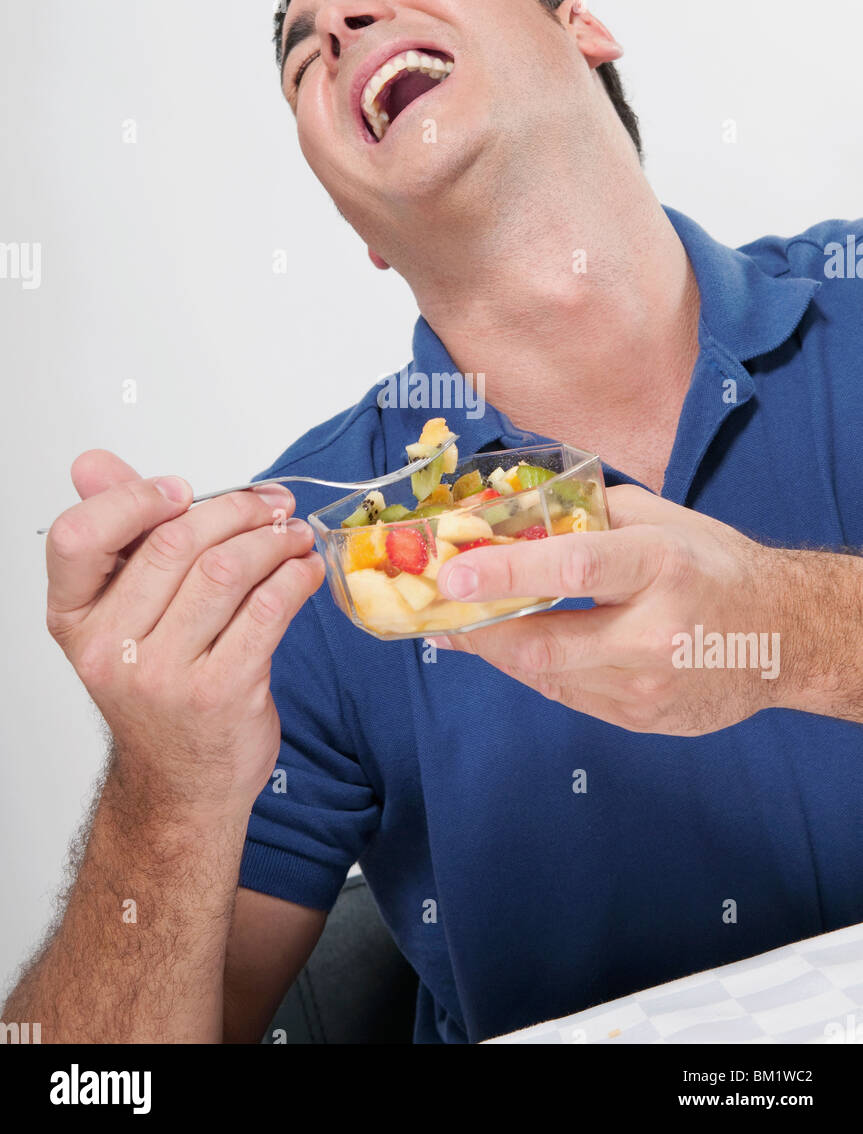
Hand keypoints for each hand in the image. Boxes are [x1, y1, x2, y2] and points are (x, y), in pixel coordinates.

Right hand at [45, 451, 323, 816]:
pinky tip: (305, 569)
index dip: (134, 499)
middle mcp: (109, 648)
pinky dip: (295, 577)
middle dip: (235, 510)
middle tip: (271, 504)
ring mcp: (164, 675)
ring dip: (273, 539)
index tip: (183, 489)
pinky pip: (267, 609)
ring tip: (293, 534)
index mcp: (75, 618)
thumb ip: (118, 535)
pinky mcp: (221, 692)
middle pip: (174, 545)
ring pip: (225, 571)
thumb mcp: (122, 615)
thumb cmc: (158, 688)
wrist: (181, 784)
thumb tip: (92, 463)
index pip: (78, 538)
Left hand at [430, 485, 798, 734]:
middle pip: (546, 643)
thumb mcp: (664, 520)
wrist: (786, 637)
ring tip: (462, 627)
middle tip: (439, 611)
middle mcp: (656, 632)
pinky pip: (568, 695)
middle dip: (481, 630)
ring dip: (498, 651)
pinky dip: (535, 670)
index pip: (574, 568)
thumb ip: (591, 512)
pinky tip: (517, 647)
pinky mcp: (643, 720)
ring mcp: (650, 687)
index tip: (454, 574)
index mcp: (662, 566)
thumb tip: (514, 509)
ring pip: (548, 676)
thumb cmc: (717, 567)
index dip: (506, 572)